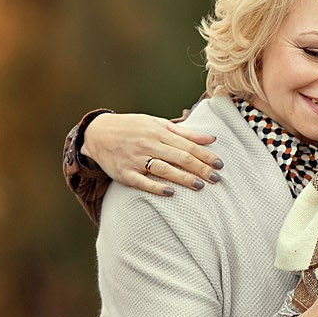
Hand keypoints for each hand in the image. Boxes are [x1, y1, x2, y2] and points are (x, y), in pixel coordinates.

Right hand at [84, 112, 220, 194]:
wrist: (97, 133)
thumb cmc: (133, 128)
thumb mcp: (157, 124)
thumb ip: (184, 132)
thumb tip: (211, 138)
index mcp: (158, 132)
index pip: (187, 145)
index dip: (205, 155)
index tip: (220, 164)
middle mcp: (148, 145)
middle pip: (179, 157)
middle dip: (200, 168)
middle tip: (216, 178)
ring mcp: (136, 160)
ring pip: (164, 169)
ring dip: (183, 178)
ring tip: (200, 186)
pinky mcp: (125, 173)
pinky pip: (142, 182)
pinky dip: (156, 187)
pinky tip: (170, 192)